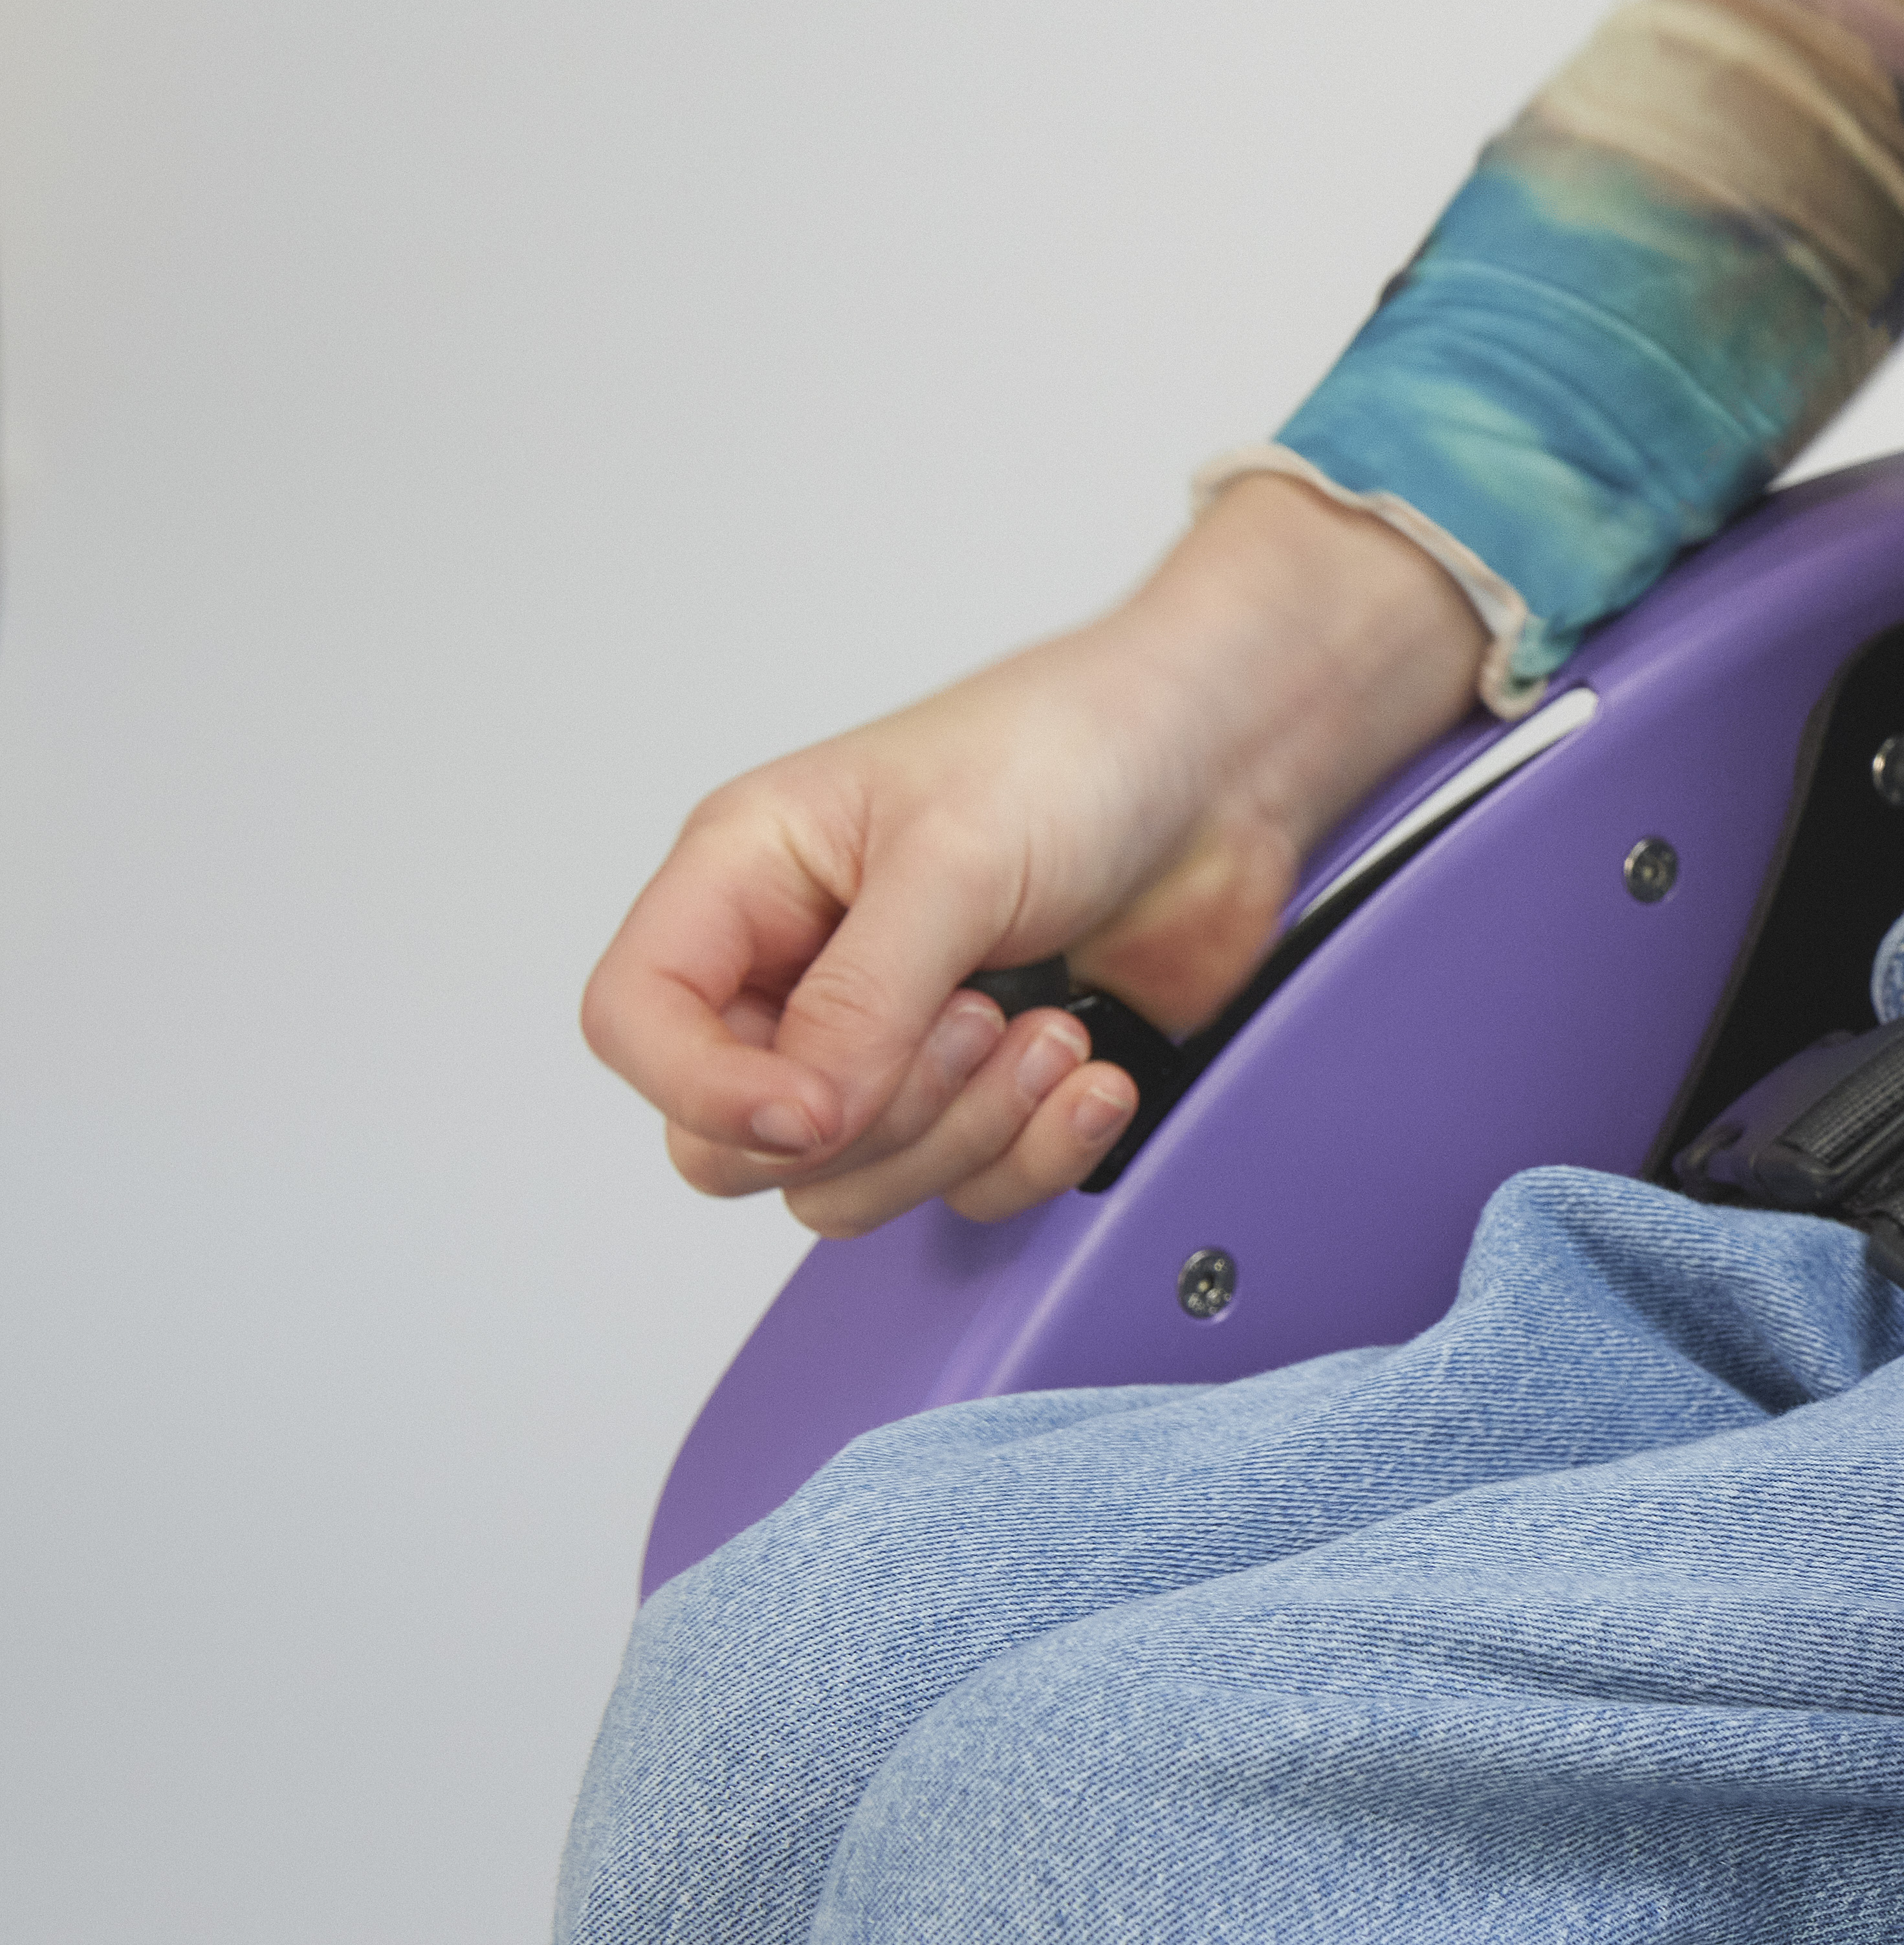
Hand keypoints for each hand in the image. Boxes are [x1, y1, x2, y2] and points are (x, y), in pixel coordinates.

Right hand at [578, 477, 1482, 1233]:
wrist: (1226, 767)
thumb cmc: (1077, 753)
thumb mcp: (951, 859)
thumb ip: (862, 1000)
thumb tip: (804, 1117)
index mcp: (747, 882)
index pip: (637, 1023)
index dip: (705, 1091)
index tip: (815, 1107)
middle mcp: (800, 972)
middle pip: (742, 1139)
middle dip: (871, 1119)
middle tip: (979, 1024)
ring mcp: (892, 1042)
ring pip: (851, 1185)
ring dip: (967, 1135)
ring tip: (1053, 1033)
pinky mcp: (988, 1093)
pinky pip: (967, 1191)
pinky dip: (1037, 1153)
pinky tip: (1095, 1073)